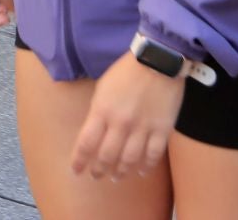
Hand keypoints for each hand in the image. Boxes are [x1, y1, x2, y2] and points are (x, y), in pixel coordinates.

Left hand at [70, 50, 186, 181]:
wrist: (157, 61)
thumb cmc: (126, 71)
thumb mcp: (103, 88)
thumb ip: (98, 112)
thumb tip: (94, 133)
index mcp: (102, 110)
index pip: (86, 143)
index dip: (79, 161)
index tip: (76, 171)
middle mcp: (120, 123)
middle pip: (107, 156)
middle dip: (99, 170)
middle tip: (96, 175)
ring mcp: (142, 128)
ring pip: (129, 160)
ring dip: (121, 172)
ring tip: (117, 177)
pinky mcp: (162, 130)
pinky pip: (153, 155)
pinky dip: (146, 167)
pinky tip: (141, 171)